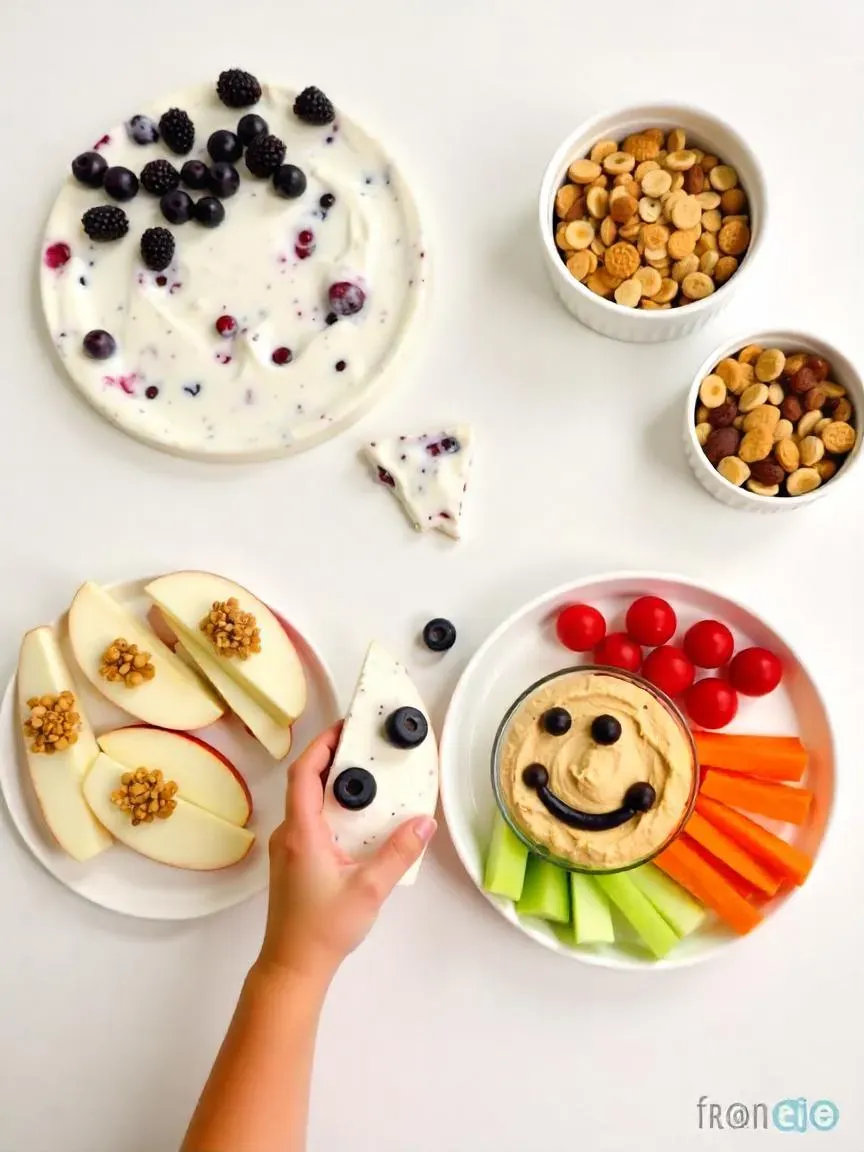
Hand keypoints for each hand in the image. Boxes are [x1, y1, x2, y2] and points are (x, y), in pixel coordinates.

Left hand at [257, 723, 435, 986]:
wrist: (293, 967)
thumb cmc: (322, 930)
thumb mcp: (369, 890)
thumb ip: (398, 854)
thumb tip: (424, 824)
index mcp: (302, 832)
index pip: (303, 773)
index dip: (322, 744)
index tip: (346, 727)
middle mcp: (290, 834)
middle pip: (305, 781)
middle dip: (333, 757)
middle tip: (364, 744)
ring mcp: (290, 848)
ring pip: (308, 802)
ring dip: (333, 784)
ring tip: (367, 774)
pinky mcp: (296, 861)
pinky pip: (312, 821)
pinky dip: (333, 808)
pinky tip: (359, 818)